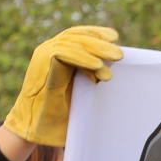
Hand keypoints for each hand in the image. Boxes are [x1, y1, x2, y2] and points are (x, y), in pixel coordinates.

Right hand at [4, 26, 122, 146]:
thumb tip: (112, 63)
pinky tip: (98, 65)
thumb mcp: (83, 87)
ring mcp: (44, 55)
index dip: (96, 34)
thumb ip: (92, 72)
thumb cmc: (62, 111)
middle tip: (120, 53)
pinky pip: (63, 53)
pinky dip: (82, 58)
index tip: (114, 37)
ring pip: (72, 42)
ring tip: (115, 58)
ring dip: (96, 49)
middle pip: (77, 37)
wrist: (40, 126)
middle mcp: (49, 50)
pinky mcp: (41, 63)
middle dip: (100, 42)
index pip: (78, 36)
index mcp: (59, 53)